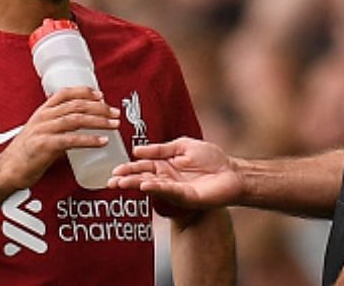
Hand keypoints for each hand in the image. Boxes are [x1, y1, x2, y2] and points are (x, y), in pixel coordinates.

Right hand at [0, 87, 119, 190]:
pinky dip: (89, 139)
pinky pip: (72, 140)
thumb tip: (82, 130)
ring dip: (99, 121)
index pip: (65, 93)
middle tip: (115, 112)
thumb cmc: (24, 154)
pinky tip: (102, 141)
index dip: (85, 91)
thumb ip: (59, 129)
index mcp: (42, 112)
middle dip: (99, 107)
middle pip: (76, 105)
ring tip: (114, 124)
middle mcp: (43, 117)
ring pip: (76, 119)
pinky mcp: (45, 146)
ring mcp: (43, 130)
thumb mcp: (41, 134)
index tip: (101, 95)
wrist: (6, 171)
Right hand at [107, 137, 242, 208]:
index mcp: (165, 165)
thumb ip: (161, 149)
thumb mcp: (182, 146)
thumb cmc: (211, 158)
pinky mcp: (185, 196)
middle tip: (111, 181)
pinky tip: (143, 185)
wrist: (232, 172)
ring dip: (135, 184)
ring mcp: (174, 189)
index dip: (129, 167)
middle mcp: (167, 178)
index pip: (143, 166)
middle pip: (142, 177)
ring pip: (151, 186)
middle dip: (126, 179)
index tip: (114, 169)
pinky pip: (167, 190)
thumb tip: (137, 150)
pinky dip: (155, 187)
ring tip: (120, 183)